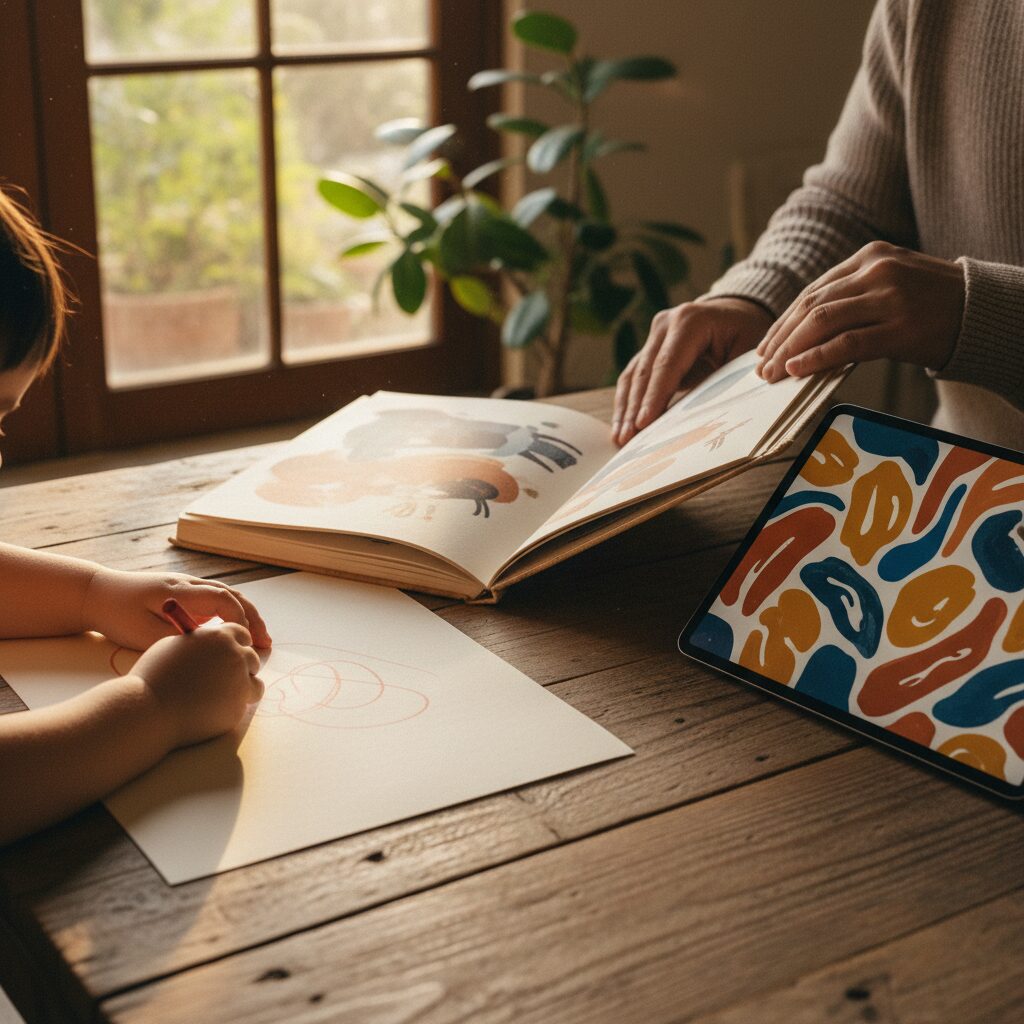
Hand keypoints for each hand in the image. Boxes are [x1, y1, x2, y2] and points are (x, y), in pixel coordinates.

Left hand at [83, 569, 271, 650]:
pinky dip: (232, 615)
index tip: (247, 641)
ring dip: (246, 616)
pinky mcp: (183, 594)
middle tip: (266, 643)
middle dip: (253, 619)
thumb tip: (206, 651)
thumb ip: (176, 641)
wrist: (95, 593)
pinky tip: (234, 633)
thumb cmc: (116, 614)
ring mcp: (188, 587)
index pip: (223, 600)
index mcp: (181, 592)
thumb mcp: (143, 634)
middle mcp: (189, 584)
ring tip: (259, 639)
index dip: (240, 621)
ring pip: (227, 596)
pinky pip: (216, 601)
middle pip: (233, 595)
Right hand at [130, 624, 262, 747]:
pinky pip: (242, 706)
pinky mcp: (238, 708)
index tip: (231, 652)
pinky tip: (212, 710)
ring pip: (256, 684)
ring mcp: (240, 683)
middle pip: (252, 658)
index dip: (237, 643)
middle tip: (225, 677)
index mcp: (220, 637)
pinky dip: (232, 708)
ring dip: (244, 689)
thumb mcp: (173, 647)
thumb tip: (207, 646)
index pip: (242, 634)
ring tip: (223, 695)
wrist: (150, 710)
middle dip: (242, 667)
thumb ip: (197, 644)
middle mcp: (236, 656)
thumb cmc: (154, 676)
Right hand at [613, 297, 773, 444]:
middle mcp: (665, 325)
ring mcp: (653, 336)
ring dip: (625, 409)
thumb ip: (727, 377)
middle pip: (645, 372)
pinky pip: (633, 379)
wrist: (734, 313)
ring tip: (620, 438)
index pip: (667, 364)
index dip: (654, 396)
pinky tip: (622, 425)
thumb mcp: (744, 350)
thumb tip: (711, 414)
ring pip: (632, 377)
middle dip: (635, 408)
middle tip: (627, 439)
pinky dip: (627, 403)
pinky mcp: (648, 350)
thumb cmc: (744, 333)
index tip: (643, 423)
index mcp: (690, 321)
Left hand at [756, 241, 964, 381]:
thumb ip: (850, 298)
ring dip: (791, 350)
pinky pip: (847, 343)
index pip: (812, 291)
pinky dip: (816, 357)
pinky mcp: (901, 327)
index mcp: (869, 256)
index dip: (783, 321)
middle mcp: (876, 271)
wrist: (983, 312)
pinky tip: (797, 370)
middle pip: (811, 305)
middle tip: (761, 365)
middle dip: (780, 338)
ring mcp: (889, 297)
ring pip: (822, 321)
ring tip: (773, 373)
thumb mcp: (889, 285)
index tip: (765, 345)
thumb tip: (802, 333)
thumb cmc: (931, 305)